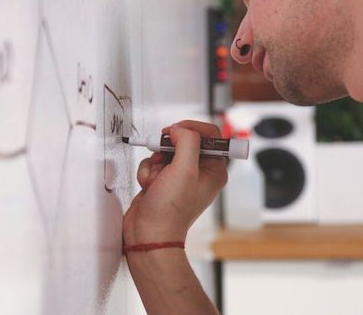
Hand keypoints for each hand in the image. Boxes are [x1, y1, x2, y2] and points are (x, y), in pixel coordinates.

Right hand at [123, 120, 227, 245]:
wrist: (148, 234)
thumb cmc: (171, 211)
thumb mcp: (185, 170)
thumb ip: (187, 141)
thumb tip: (179, 130)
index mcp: (214, 169)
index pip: (211, 135)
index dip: (192, 128)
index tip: (176, 131)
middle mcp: (200, 172)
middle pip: (184, 140)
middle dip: (168, 149)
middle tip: (161, 157)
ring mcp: (180, 177)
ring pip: (165, 151)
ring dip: (155, 162)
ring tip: (156, 180)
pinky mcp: (163, 181)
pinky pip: (153, 163)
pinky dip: (148, 172)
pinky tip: (149, 186)